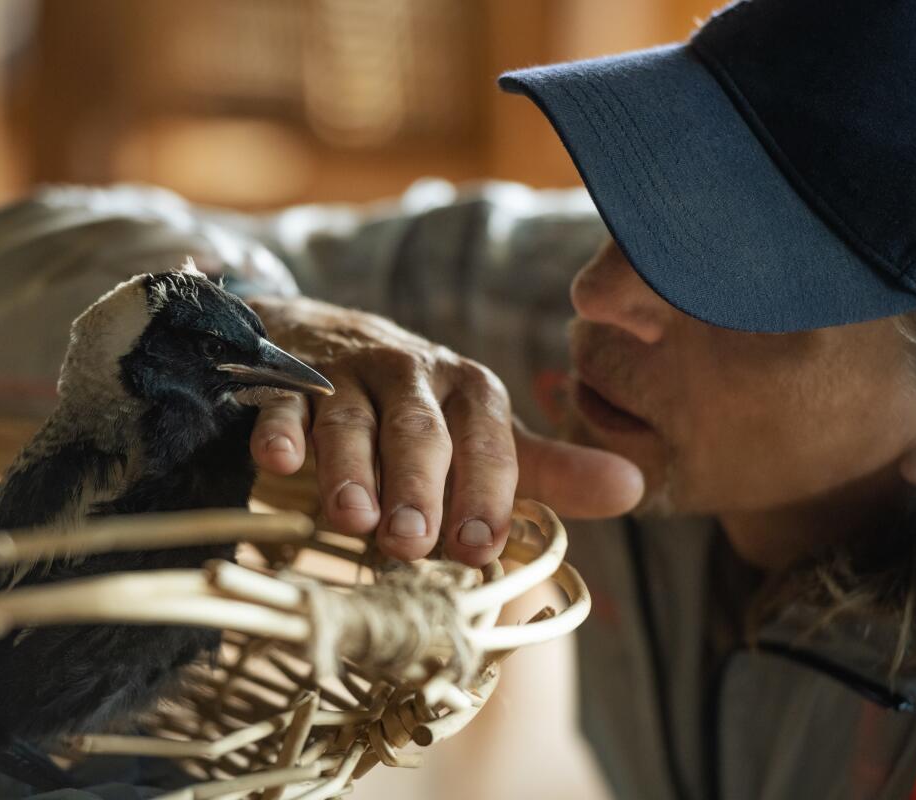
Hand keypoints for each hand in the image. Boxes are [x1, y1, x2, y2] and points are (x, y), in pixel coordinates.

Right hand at [247, 295, 643, 565]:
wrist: (332, 340)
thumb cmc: (421, 411)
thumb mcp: (483, 434)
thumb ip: (547, 470)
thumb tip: (636, 489)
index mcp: (470, 390)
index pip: (487, 442)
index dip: (485, 493)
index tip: (478, 548)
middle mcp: (413, 375)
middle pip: (418, 433)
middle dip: (417, 487)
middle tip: (411, 543)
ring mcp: (348, 374)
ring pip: (349, 421)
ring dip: (350, 469)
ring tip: (351, 519)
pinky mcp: (290, 378)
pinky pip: (283, 403)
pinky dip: (279, 430)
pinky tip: (278, 461)